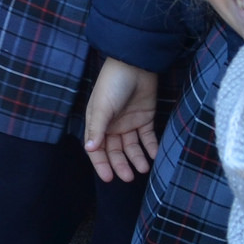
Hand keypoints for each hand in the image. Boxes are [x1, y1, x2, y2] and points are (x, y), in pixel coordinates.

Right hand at [83, 57, 159, 181]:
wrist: (135, 65)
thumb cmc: (113, 84)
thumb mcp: (102, 107)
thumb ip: (97, 129)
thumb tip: (89, 149)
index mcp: (98, 122)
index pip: (97, 148)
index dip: (101, 164)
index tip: (108, 179)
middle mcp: (112, 125)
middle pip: (116, 150)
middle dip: (121, 164)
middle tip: (128, 178)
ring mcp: (129, 122)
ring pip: (132, 146)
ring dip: (137, 158)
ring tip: (143, 169)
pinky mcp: (145, 118)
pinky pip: (147, 137)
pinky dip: (151, 147)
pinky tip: (154, 156)